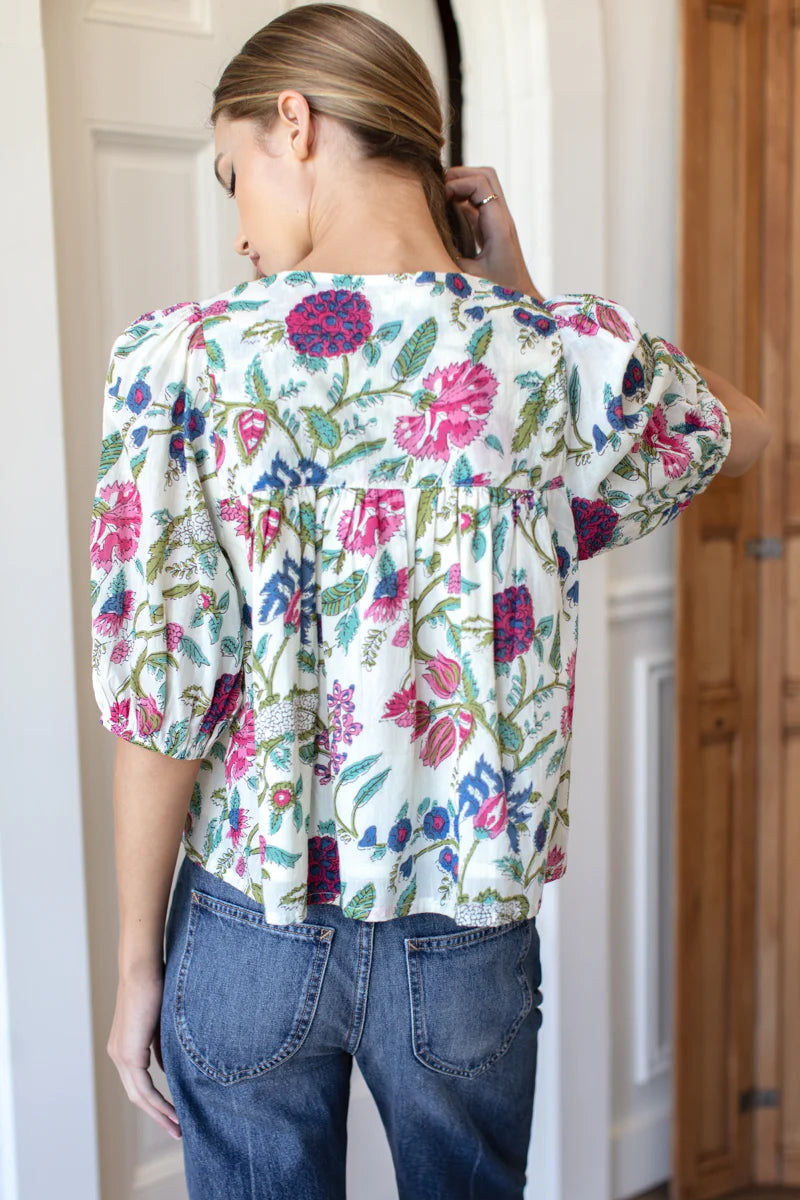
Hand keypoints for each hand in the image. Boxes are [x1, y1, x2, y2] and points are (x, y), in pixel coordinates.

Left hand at [106, 965, 181, 1139]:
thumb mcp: (161, 1025)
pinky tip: (173, 1110)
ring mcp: (121, 1055)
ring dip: (159, 1113)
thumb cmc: (156, 987)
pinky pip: (143, 1087)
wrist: (142, 969)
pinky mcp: (128, 1053)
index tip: (175, 1115)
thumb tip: (168, 1070)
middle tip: (178, 1129)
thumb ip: (161, 1048)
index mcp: (124, 1048)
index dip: (156, 1103)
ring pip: (139, 1096)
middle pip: (137, 1096)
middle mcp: (118, 1055)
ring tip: (178, 1126)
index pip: (139, 1084)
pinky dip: (158, 1102)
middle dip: (158, 1115)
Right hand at [445, 165, 543, 300]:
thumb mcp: (468, 277)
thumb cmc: (498, 293)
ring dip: (461, 185)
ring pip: (483, 185)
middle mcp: (501, 218)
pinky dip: (462, 200)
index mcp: (498, 226)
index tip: (440, 199)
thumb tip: (424, 241)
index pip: (481, 184)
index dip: (457, 184)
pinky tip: (446, 212)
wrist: (520, 299)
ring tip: (440, 198)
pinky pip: (478, 202)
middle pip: (485, 175)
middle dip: (459, 176)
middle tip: (437, 191)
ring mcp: (498, 221)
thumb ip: (449, 256)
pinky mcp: (492, 228)